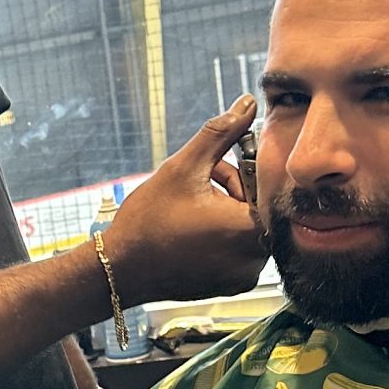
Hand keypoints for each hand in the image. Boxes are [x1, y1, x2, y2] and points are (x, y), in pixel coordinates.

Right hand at [103, 96, 265, 306]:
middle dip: (235, 189)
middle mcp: (255, 258)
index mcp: (249, 229)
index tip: (217, 170)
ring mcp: (245, 276)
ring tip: (193, 207)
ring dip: (229, 210)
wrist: (121, 270)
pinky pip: (241, 250)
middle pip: (259, 207)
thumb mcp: (183, 167)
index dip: (243, 171)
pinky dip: (224, 235)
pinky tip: (194, 230)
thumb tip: (247, 103)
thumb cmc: (148, 221)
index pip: (267, 186)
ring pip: (250, 227)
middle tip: (201, 184)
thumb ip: (221, 133)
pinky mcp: (233, 285)